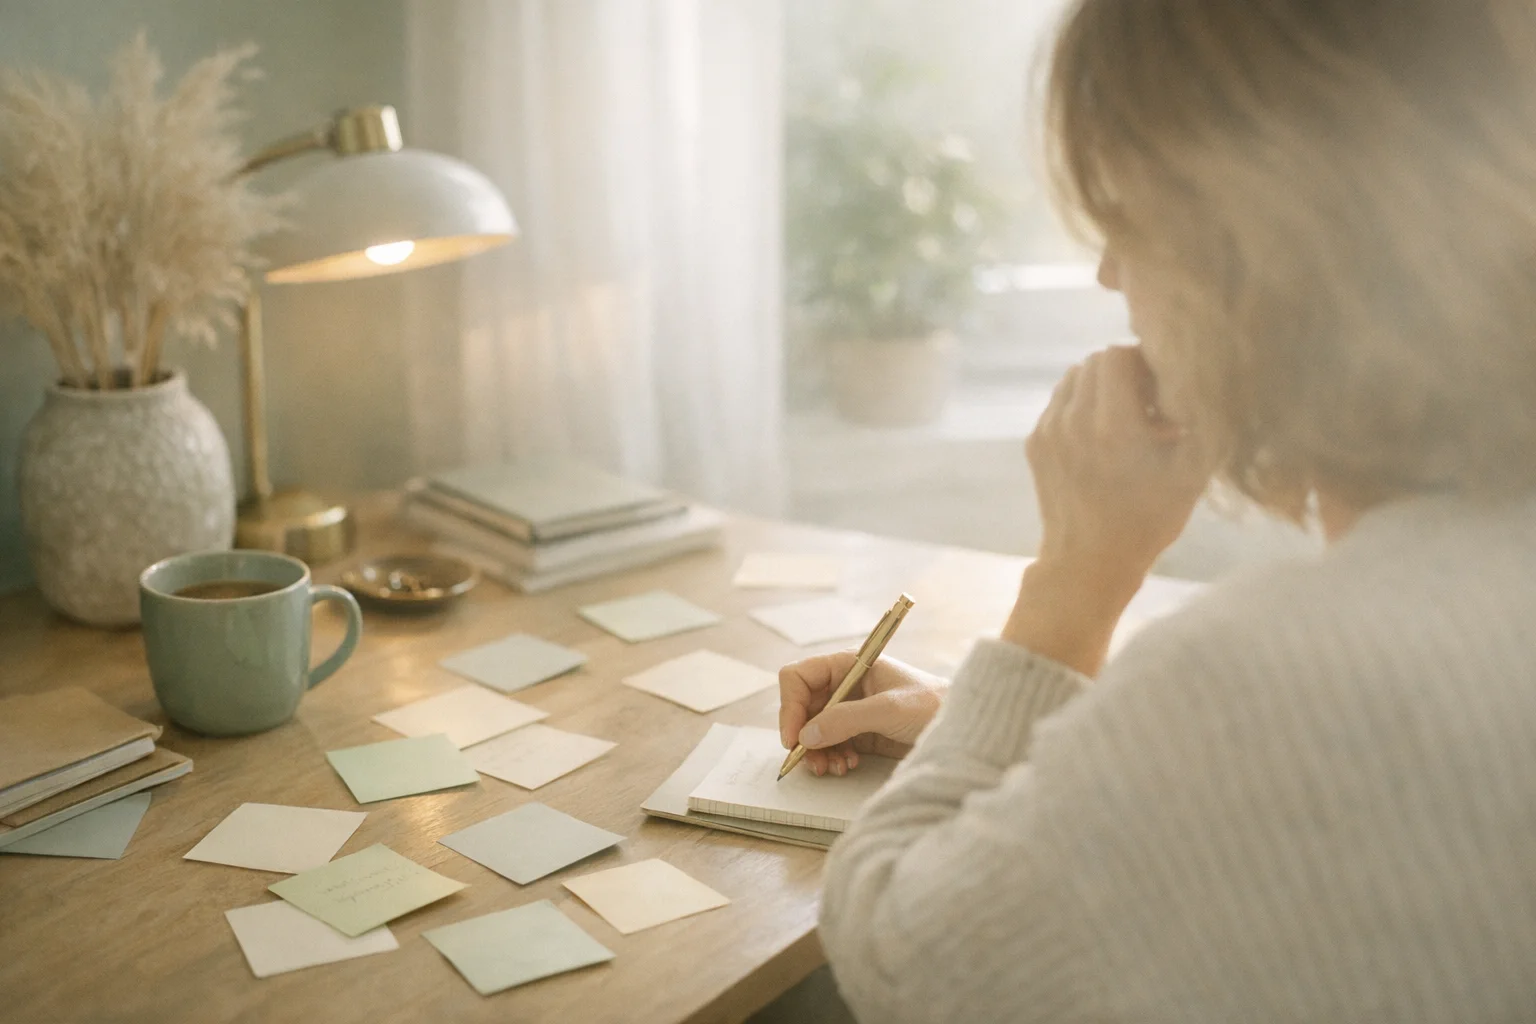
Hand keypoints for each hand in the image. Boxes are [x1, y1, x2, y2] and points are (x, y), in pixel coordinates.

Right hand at [778, 652, 946, 776]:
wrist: (965, 727)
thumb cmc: (933, 704)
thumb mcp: (889, 709)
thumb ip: (846, 720)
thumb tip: (806, 736)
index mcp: (848, 664)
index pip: (799, 677)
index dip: (790, 706)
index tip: (793, 738)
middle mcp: (844, 685)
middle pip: (802, 708)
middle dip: (803, 736)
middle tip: (812, 762)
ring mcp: (850, 710)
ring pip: (813, 730)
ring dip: (817, 751)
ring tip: (834, 768)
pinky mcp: (858, 733)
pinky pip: (829, 744)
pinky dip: (831, 757)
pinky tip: (847, 766)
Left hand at [1010, 345, 1212, 673]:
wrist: (1089, 563)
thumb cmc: (1148, 520)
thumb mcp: (1191, 472)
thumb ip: (1203, 421)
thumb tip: (1211, 383)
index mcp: (1111, 424)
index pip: (1117, 354)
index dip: (1144, 363)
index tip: (1161, 390)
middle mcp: (1072, 420)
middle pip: (1095, 362)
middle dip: (1124, 374)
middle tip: (1147, 406)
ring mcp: (1048, 431)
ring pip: (1073, 379)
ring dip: (1100, 389)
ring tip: (1124, 422)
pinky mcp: (1035, 443)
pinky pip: (1059, 403)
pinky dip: (1081, 408)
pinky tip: (1101, 440)